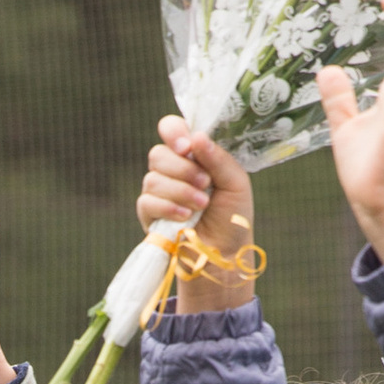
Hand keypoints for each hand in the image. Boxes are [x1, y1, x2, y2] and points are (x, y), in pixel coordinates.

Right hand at [140, 123, 256, 309]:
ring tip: (201, 205)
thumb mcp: (236, 184)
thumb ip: (218, 159)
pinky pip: (147, 201)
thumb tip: (196, 137)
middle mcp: (172, 170)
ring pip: (153, 178)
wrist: (223, 255)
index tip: (186, 145)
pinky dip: (168, 208)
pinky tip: (186, 217)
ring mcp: (158, 192)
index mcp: (192, 156)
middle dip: (183, 169)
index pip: (171, 129)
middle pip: (158, 153)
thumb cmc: (233, 218)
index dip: (173, 131)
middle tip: (205, 183)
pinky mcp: (148, 214)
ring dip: (180, 191)